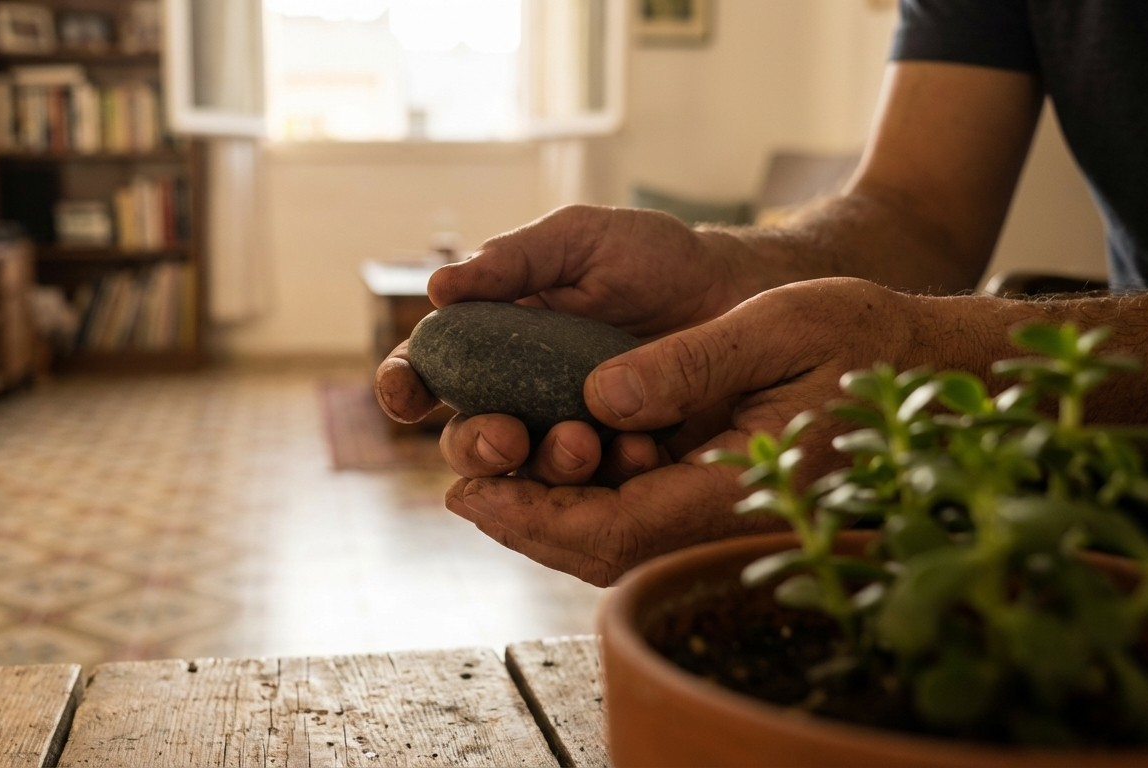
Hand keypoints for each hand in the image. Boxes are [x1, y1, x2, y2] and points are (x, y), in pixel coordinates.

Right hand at [374, 205, 758, 482]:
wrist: (742, 293)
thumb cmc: (652, 258)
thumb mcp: (582, 241)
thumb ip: (515, 259)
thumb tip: (439, 288)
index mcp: (492, 342)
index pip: (429, 370)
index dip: (406, 385)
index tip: (407, 394)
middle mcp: (520, 398)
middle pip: (466, 439)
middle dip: (474, 444)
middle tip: (507, 436)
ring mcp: (567, 436)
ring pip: (526, 476)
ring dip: (542, 468)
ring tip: (585, 443)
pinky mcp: (618, 468)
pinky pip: (597, 493)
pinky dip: (608, 480)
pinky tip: (637, 452)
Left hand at [445, 278, 943, 585]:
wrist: (927, 368)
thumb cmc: (864, 341)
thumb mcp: (780, 328)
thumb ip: (692, 364)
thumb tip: (602, 396)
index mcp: (740, 488)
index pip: (615, 530)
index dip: (534, 518)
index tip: (472, 495)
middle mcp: (729, 517)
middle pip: (605, 549)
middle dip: (528, 522)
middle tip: (465, 490)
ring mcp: (729, 514)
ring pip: (621, 540)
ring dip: (554, 514)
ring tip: (497, 478)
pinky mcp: (726, 497)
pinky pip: (647, 517)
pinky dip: (591, 500)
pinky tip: (563, 463)